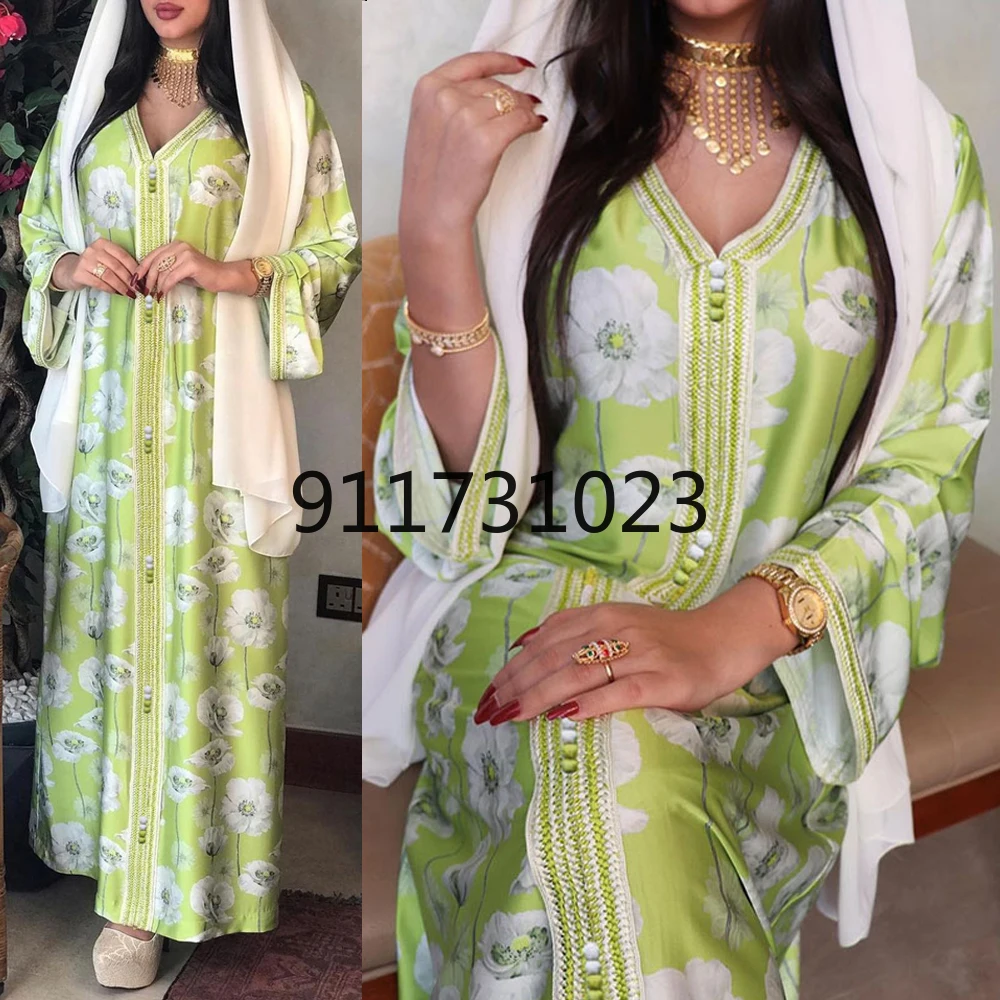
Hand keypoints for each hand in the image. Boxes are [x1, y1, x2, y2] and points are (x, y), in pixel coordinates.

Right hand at [53, 239, 138, 297]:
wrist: (70, 270)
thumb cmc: (95, 266)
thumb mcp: (107, 259)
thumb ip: (121, 264)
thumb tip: (140, 278)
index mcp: (103, 243)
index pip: (123, 255)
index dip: (135, 269)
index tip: (142, 280)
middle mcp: (93, 249)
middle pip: (117, 266)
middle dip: (130, 280)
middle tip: (137, 290)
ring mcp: (85, 260)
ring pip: (109, 275)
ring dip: (121, 286)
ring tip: (129, 293)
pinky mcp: (79, 273)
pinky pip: (99, 283)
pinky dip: (110, 289)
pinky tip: (116, 293)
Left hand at [135, 243, 256, 299]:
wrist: (222, 277)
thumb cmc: (201, 275)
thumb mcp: (180, 270)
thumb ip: (166, 270)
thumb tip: (147, 280)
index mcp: (174, 245)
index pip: (152, 255)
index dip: (141, 268)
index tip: (135, 280)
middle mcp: (179, 247)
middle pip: (155, 263)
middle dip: (147, 279)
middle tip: (144, 291)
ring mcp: (185, 254)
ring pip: (162, 271)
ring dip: (156, 285)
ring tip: (154, 295)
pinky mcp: (191, 264)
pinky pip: (172, 277)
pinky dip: (165, 287)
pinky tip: (163, 295)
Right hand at [399, 51, 545, 245]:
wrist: (431, 212)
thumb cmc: (431, 176)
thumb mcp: (428, 125)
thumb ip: (451, 100)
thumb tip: (495, 89)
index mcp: (427, 88)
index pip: (472, 62)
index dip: (501, 61)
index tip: (519, 65)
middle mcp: (445, 97)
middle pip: (493, 85)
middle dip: (514, 96)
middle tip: (528, 105)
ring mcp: (465, 117)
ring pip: (510, 102)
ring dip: (525, 109)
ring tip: (531, 118)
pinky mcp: (486, 140)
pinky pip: (521, 120)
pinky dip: (532, 122)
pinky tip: (535, 126)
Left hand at [474, 579, 798, 724]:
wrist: (723, 638)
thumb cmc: (668, 638)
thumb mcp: (618, 623)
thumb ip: (578, 631)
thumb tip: (527, 645)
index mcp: (600, 615)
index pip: (544, 641)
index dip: (512, 667)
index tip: (488, 692)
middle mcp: (613, 630)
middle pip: (552, 657)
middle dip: (515, 685)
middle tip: (489, 711)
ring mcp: (637, 655)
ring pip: (576, 673)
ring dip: (538, 696)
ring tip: (512, 716)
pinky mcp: (660, 681)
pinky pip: (617, 692)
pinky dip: (586, 704)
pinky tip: (562, 717)